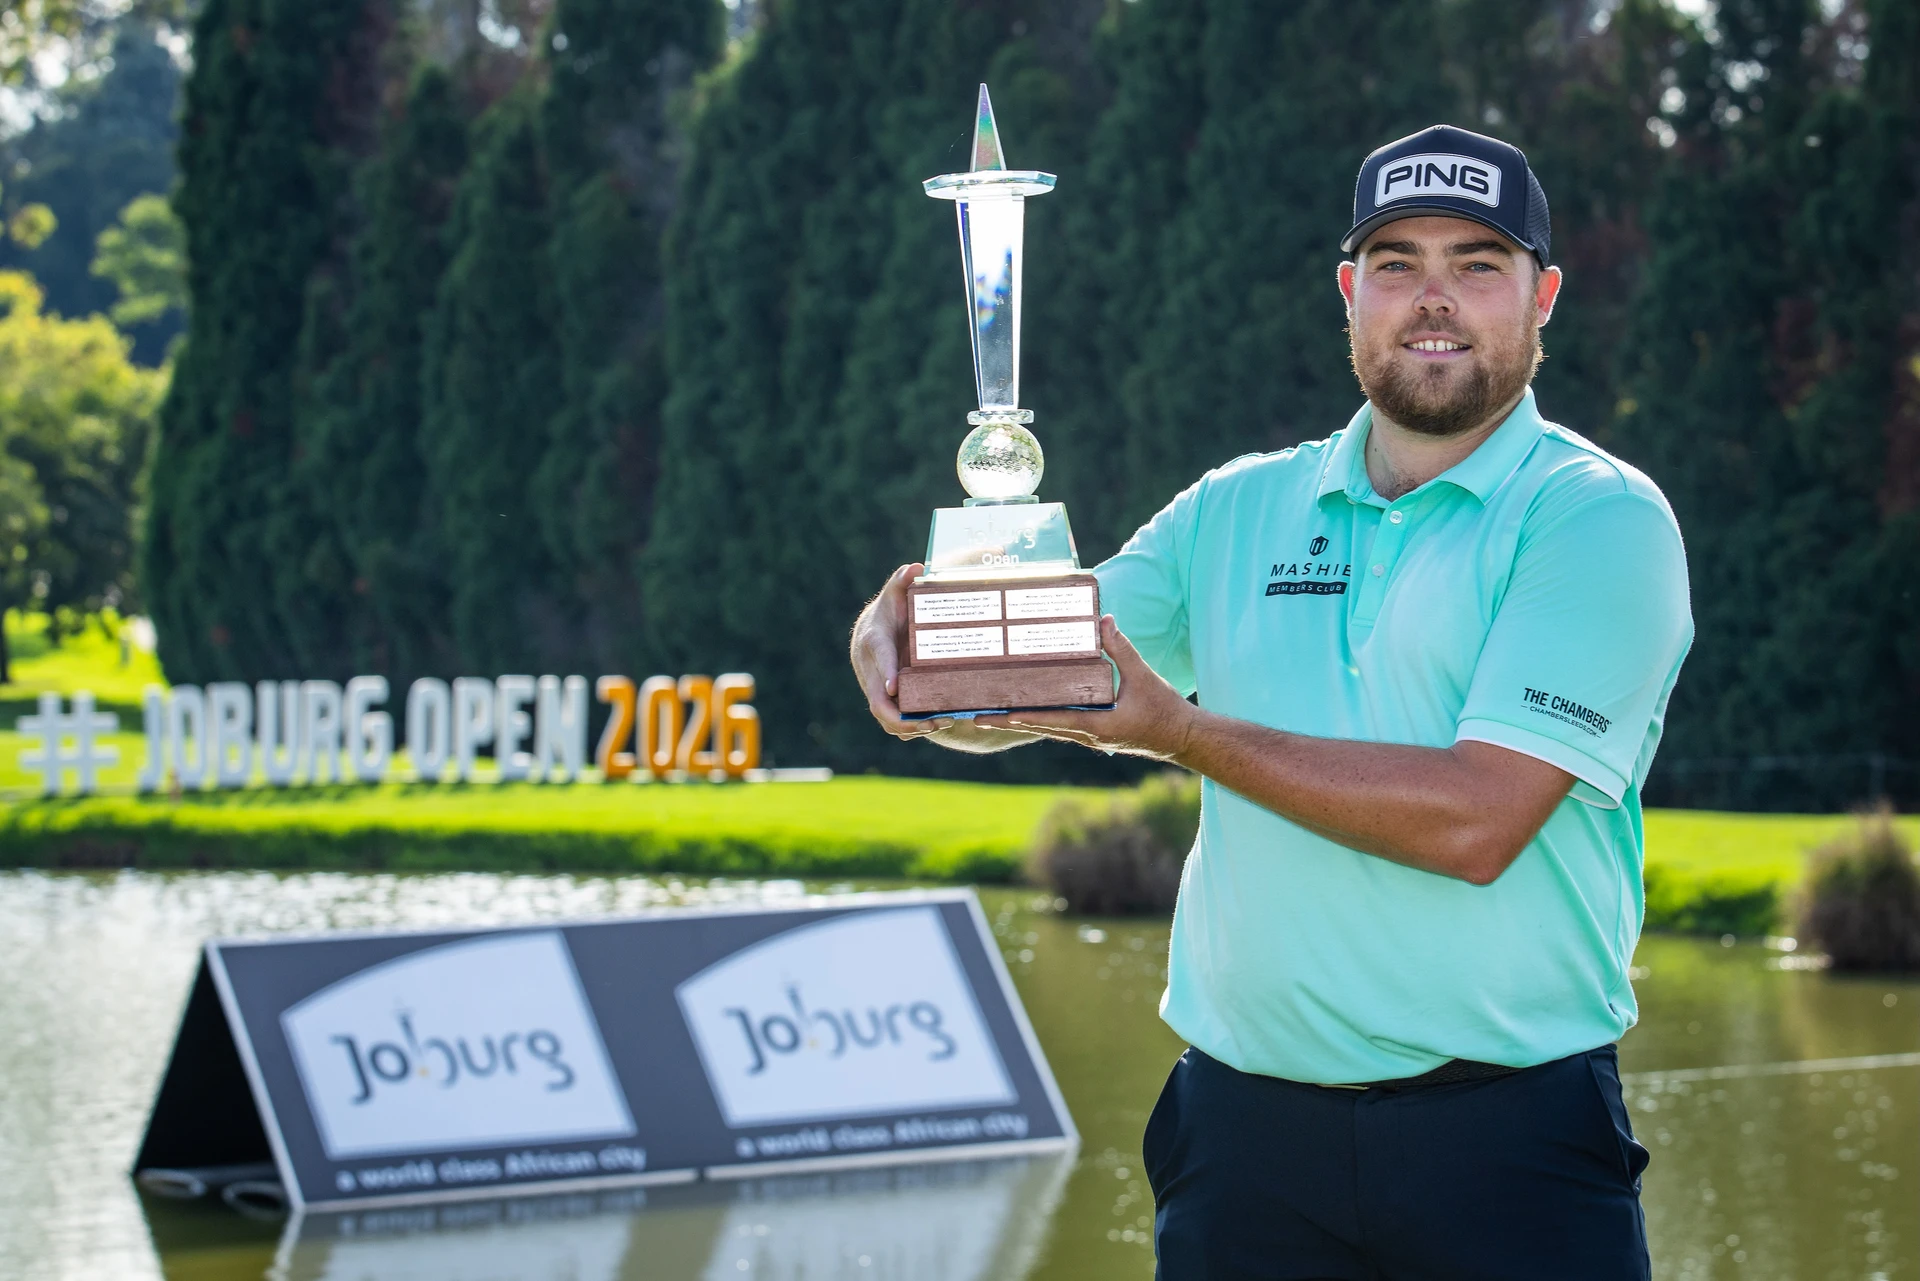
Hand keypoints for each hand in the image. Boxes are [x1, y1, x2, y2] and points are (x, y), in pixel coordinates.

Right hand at [851, 562, 954, 740]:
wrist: (870, 630)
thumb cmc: (889, 611)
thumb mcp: (895, 594)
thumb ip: (902, 581)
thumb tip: (914, 568)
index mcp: (873, 642)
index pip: (878, 658)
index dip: (884, 673)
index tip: (895, 687)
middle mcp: (870, 669)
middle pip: (877, 701)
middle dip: (901, 716)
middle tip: (933, 721)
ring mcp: (874, 687)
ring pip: (885, 717)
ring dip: (910, 727)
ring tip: (941, 725)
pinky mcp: (883, 699)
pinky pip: (893, 720)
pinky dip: (911, 728)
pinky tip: (936, 726)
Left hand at [976, 616, 1198, 760]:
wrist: (1181, 738)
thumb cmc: (1164, 710)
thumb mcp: (1143, 676)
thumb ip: (1121, 648)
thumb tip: (1104, 620)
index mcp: (1094, 726)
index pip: (1048, 720)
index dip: (1019, 717)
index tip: (993, 715)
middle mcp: (1085, 735)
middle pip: (1038, 727)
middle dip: (1007, 721)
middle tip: (976, 715)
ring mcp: (1087, 737)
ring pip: (1046, 728)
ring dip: (1020, 721)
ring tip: (992, 713)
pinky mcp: (1093, 734)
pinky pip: (1059, 725)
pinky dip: (1040, 718)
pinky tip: (1027, 709)